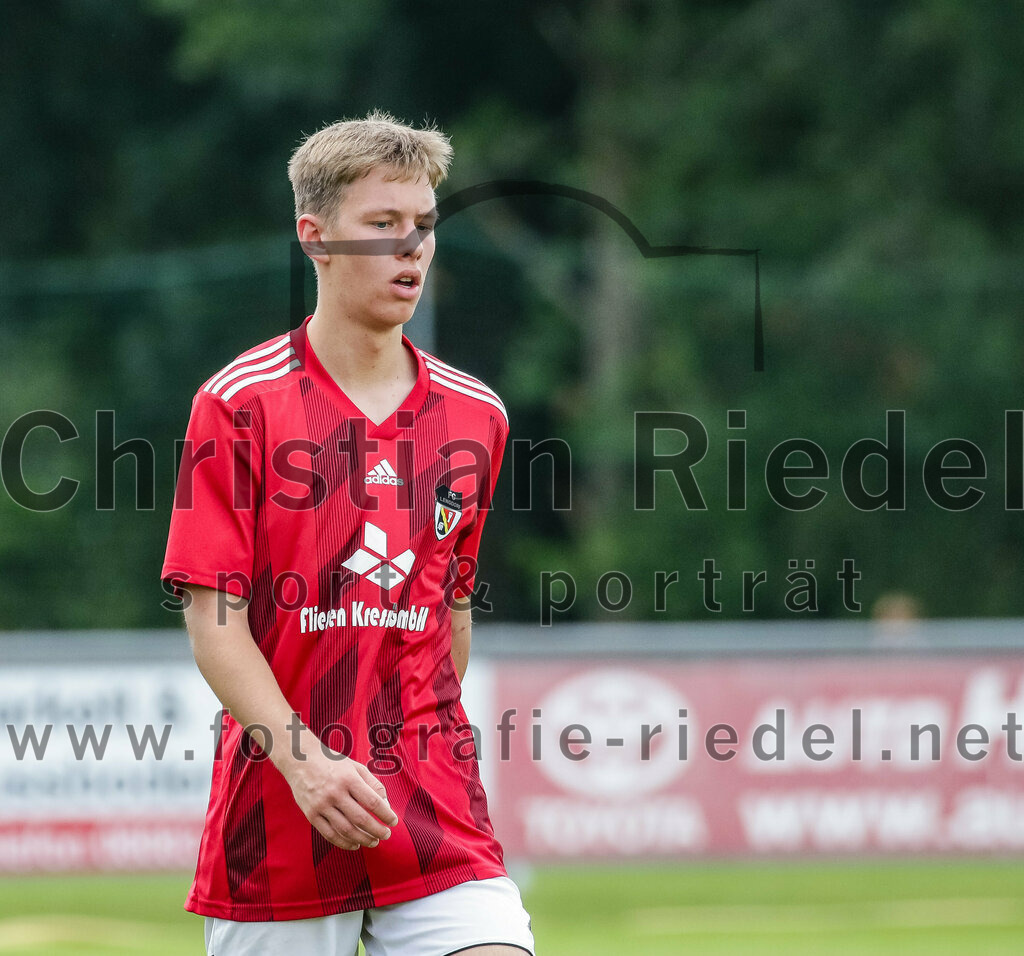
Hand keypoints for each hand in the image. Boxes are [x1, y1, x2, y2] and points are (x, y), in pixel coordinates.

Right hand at [283, 733, 398, 850]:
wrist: (300, 760)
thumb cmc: (333, 763)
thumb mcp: (356, 767)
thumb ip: (373, 784)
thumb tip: (386, 805)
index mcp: (349, 778)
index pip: (373, 802)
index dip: (386, 814)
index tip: (394, 822)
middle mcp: (335, 792)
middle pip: (360, 818)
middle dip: (377, 830)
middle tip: (386, 835)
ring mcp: (321, 805)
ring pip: (345, 830)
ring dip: (362, 839)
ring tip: (374, 842)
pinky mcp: (311, 814)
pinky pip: (329, 834)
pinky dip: (344, 843)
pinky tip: (355, 844)